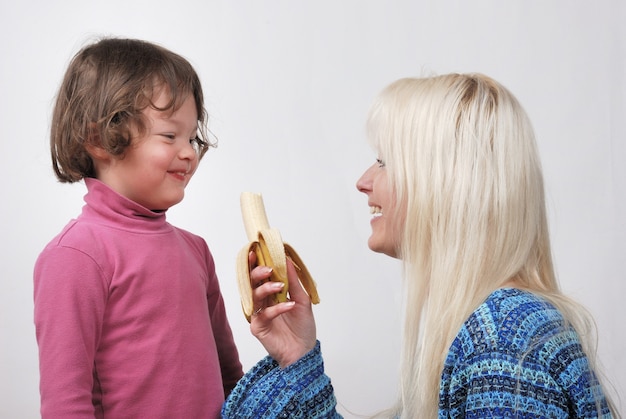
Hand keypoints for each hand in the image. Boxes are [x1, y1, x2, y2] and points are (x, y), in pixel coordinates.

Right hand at [248, 252, 316, 367]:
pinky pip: (263, 314)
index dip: (255, 264)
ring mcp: (258, 314)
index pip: (260, 275)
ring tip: (280, 286)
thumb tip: (287, 259)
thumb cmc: (303, 327)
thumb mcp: (302, 300)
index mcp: (271, 293)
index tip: (256, 251)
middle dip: (257, 273)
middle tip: (269, 270)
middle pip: (251, 283)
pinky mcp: (258, 327)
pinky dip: (276, 308)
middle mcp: (262, 302)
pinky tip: (288, 305)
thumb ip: (293, 281)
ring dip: (266, 288)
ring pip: (254, 296)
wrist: (304, 351)